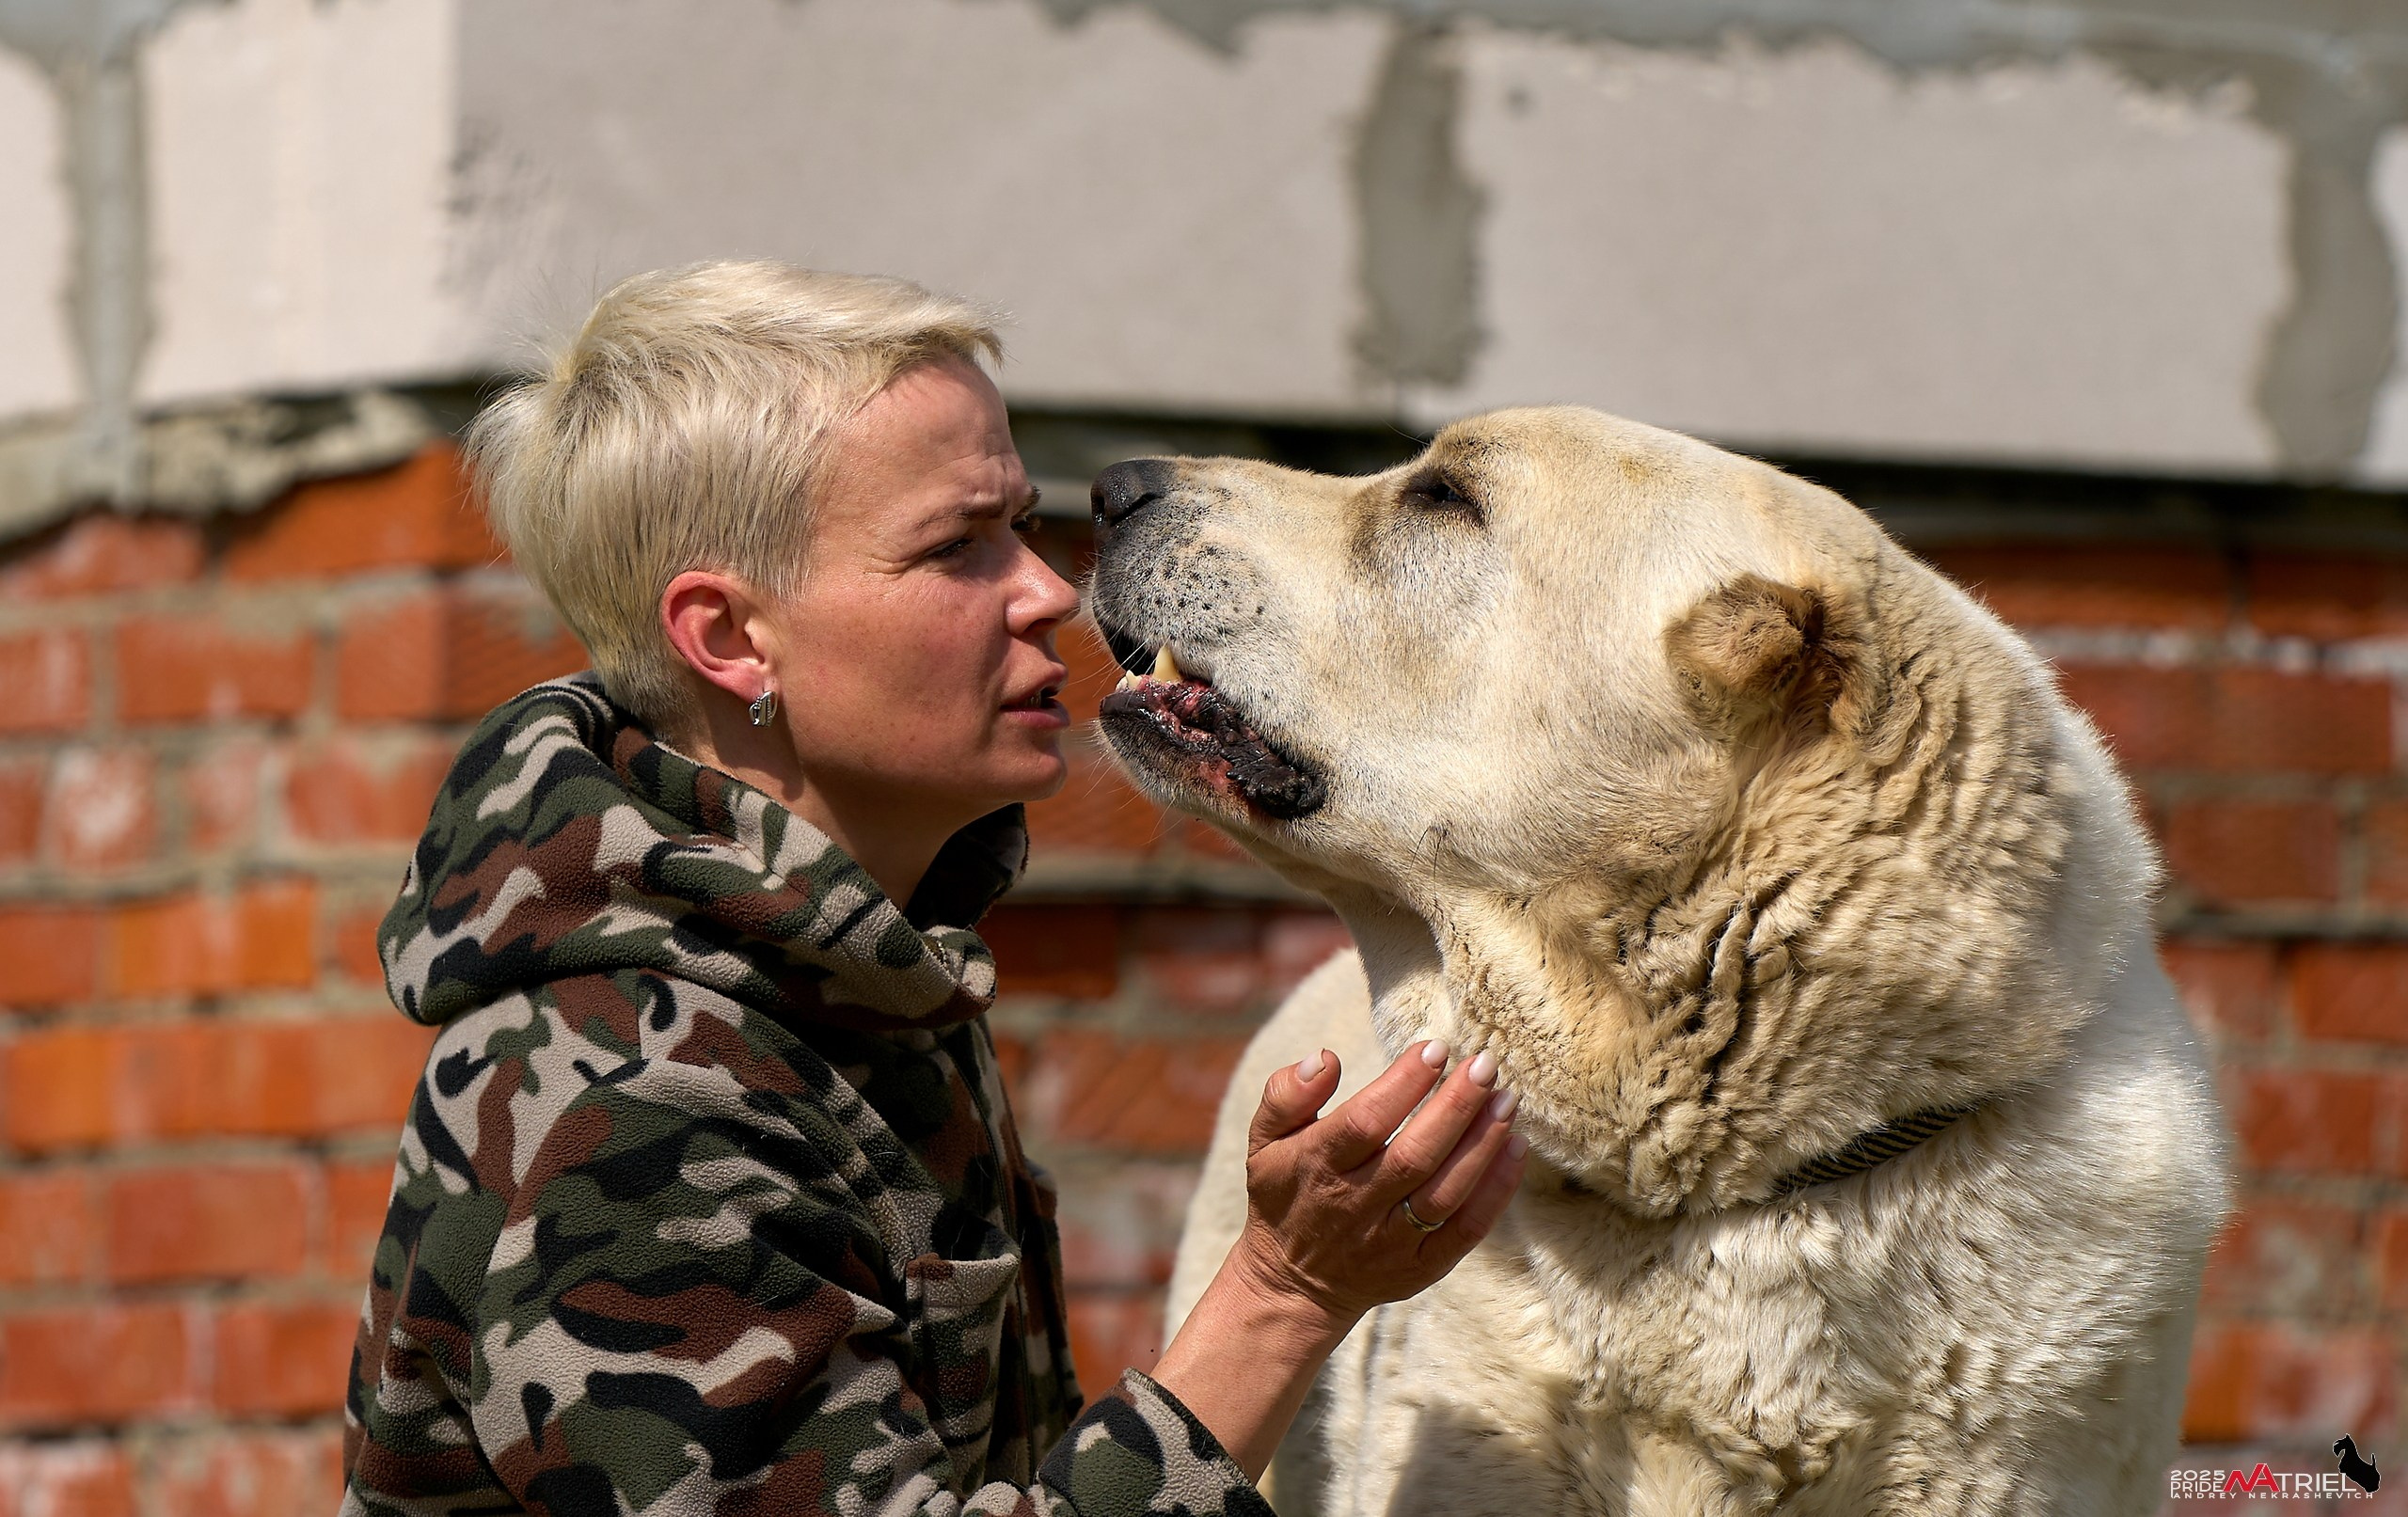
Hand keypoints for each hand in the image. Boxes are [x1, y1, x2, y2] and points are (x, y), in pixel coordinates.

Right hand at [1226, 1040, 1526, 1328]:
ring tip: (1507, 1099)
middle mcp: (1355, 1206)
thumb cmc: (1284, 1193)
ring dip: (1482, 1145)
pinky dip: (1496, 1192)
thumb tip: (1326, 1057)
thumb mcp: (1264, 1140)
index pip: (1365, 1122)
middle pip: (1414, 1157)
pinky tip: (1515, 1148)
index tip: (1435, 1048)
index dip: (1402, 1085)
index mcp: (1317, 1167)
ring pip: (1445, 1194)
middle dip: (1455, 1108)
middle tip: (1486, 1064)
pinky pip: (1465, 1231)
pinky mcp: (1421, 1268)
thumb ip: (1287, 1094)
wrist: (1292, 1283)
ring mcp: (1391, 1241)